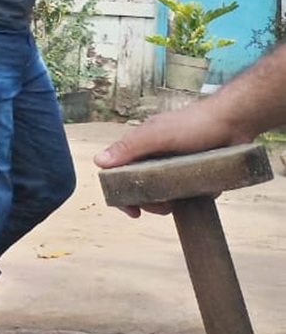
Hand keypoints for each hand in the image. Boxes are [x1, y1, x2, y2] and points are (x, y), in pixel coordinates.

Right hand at [93, 102, 248, 216]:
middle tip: (164, 208)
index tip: (133, 211)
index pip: (120, 173)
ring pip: (163, 194)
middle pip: (140, 188)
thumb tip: (98, 162)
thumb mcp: (157, 134)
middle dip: (148, 202)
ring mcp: (174, 167)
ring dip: (168, 204)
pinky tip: (197, 197)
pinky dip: (189, 198)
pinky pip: (185, 192)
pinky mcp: (194, 175)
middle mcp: (154, 158)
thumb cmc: (193, 124)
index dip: (122, 193)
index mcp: (140, 147)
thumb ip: (129, 147)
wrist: (235, 122)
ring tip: (181, 203)